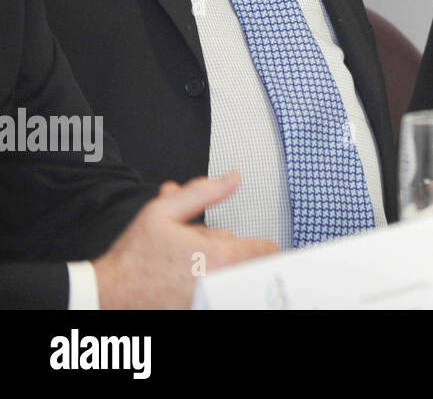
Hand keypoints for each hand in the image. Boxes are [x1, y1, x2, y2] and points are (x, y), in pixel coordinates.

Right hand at [92, 172, 277, 308]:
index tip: (245, 243)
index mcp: (218, 257)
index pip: (267, 251)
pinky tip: (186, 284)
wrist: (106, 296)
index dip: (257, 242)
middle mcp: (220, 286)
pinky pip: (220, 297)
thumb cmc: (132, 258)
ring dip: (221, 273)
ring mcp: (211, 303)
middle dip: (232, 254)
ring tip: (191, 270)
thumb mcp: (163, 212)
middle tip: (204, 253)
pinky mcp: (201, 312)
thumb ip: (203, 192)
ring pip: (234, 281)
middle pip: (249, 265)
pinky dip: (212, 290)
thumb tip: (232, 179)